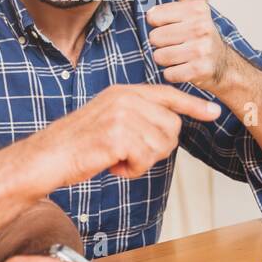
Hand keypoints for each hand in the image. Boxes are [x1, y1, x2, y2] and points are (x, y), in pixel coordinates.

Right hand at [34, 83, 219, 184]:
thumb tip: (168, 127)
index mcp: (124, 92)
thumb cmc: (78, 143)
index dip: (193, 106)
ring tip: (117, 158)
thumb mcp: (109, 118)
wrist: (49, 156)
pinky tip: (113, 165)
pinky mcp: (118, 136)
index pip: (168, 95)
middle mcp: (125, 99)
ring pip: (160, 145)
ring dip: (142, 161)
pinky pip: (144, 159)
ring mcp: (122, 116)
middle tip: (132, 155)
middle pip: (171, 127)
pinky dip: (131, 170)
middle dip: (159, 148)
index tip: (212, 112)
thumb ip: (137, 115)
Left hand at [147, 0, 231, 90]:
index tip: (173, 25)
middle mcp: (200, 27)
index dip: (159, 24)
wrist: (221, 63)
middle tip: (178, 43)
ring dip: (166, 59)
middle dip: (162, 44)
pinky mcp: (200, 71)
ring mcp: (202, 49)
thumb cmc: (199, 29)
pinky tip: (185, 68)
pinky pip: (169, 73)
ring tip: (181, 55)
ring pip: (160, 56)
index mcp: (195, 8)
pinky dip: (173, 73)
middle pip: (154, 38)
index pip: (153, 17)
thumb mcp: (194, 0)